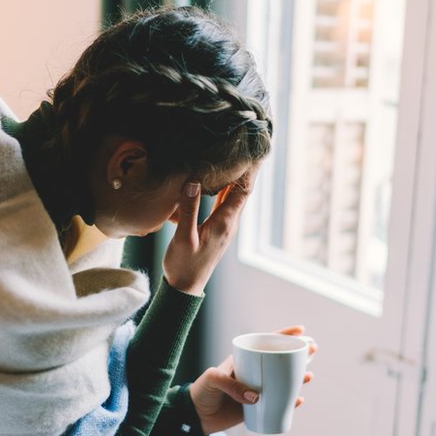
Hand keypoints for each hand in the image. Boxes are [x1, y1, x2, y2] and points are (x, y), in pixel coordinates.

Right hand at [162, 164, 258, 294]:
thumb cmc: (183, 265)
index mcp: (224, 222)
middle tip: (244, 148)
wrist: (184, 288)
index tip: (252, 151)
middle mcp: (228, 223)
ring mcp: (223, 226)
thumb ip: (189, 209)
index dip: (249, 171)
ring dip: (233, 179)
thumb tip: (194, 182)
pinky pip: (223, 204)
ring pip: (232, 197)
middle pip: (241, 191)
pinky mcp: (215, 229)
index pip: (242, 190)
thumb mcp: (184, 237)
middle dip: (244, 170)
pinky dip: (223, 190)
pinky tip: (214, 181)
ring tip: (232, 158)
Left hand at [189, 325, 316, 434]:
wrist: (196, 416)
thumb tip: (257, 397)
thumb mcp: (213, 380)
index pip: (265, 342)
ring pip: (282, 381)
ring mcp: (256, 389)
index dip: (283, 335)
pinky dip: (289, 402)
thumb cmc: (202, 391)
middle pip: (280, 361)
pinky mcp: (257, 407)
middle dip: (298, 354)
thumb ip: (232, 385)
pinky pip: (278, 403)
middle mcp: (253, 372)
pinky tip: (298, 400)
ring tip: (308, 375)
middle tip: (313, 350)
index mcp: (243, 359)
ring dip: (297, 377)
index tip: (301, 331)